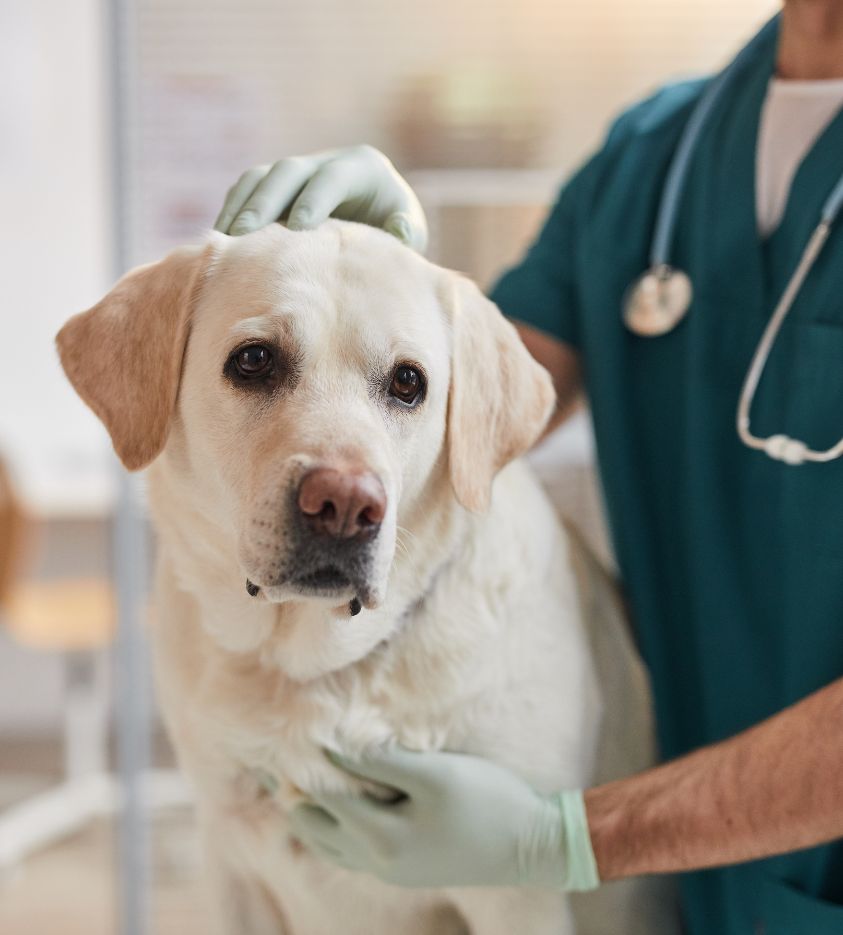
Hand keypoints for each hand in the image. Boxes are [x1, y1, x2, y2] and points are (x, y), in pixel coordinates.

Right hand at [213, 145, 427, 250]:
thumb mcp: (411, 232)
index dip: (312, 200)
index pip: (332, 178)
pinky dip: (234, 210)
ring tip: (224, 239)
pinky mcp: (280, 185)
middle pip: (288, 171)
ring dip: (240, 205)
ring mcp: (301, 170)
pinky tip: (222, 240)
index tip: (296, 229)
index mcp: (364, 167)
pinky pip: (249, 190)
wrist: (383, 222)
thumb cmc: (398, 231)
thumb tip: (398, 229)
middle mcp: (328, 160)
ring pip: (261, 176)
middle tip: (244, 235)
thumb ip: (407, 233)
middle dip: (265, 201)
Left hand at [289, 746, 599, 889]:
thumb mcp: (436, 775)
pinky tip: (334, 805)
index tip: (283, 734)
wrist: (532, 846)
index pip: (322, 797)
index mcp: (381, 838)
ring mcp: (388, 869)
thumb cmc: (487, 802)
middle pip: (314, 826)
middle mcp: (376, 860)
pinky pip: (348, 849)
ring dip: (307, 811)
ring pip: (327, 842)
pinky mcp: (402, 868)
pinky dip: (331, 824)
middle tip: (271, 760)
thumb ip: (383, 762)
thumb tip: (334, 746)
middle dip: (291, 793)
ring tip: (291, 781)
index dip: (300, 764)